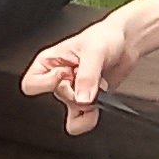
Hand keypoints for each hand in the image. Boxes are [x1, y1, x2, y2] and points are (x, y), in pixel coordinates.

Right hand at [23, 15, 138, 136]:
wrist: (126, 42)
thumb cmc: (105, 36)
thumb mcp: (94, 51)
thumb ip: (87, 76)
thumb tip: (82, 100)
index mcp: (50, 62)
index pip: (31, 84)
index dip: (47, 82)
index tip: (65, 73)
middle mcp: (58, 79)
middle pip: (58, 98)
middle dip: (78, 90)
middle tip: (91, 77)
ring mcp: (73, 92)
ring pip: (70, 114)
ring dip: (86, 107)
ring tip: (98, 91)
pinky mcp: (87, 101)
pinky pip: (81, 121)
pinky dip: (90, 118)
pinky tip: (100, 105)